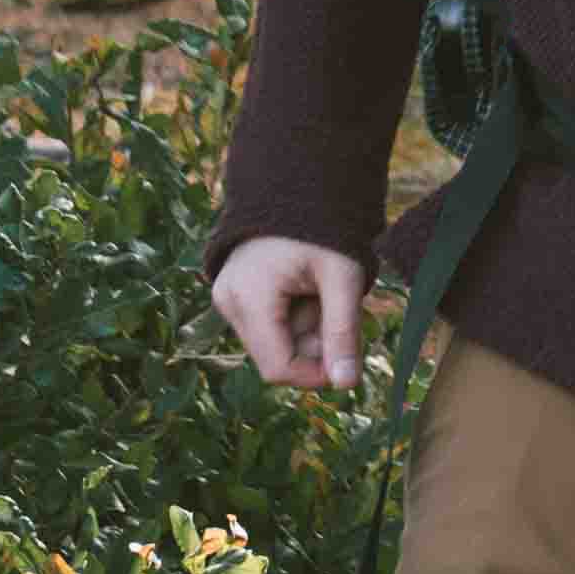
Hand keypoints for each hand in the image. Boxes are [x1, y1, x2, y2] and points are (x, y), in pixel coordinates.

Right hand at [213, 235, 369, 392]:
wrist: (296, 187)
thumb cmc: (323, 229)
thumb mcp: (342, 277)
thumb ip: (343, 331)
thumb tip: (346, 385)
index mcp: (250, 297)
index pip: (278, 367)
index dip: (315, 375)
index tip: (348, 363)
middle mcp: (228, 302)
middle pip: (277, 355)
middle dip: (313, 343)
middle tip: (336, 306)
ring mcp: (227, 299)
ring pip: (275, 342)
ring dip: (306, 329)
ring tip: (320, 291)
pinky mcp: (233, 296)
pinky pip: (268, 325)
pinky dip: (294, 317)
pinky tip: (306, 290)